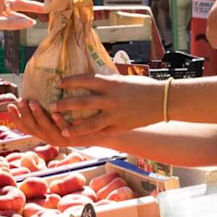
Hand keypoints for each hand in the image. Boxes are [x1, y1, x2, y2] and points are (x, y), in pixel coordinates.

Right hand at [12, 99, 82, 148]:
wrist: (100, 135)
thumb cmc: (78, 124)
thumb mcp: (59, 120)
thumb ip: (48, 112)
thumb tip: (38, 93)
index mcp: (44, 134)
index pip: (25, 128)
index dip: (16, 119)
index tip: (9, 106)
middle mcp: (50, 138)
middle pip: (32, 128)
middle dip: (24, 114)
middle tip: (20, 101)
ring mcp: (62, 139)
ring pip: (46, 129)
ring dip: (38, 116)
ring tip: (33, 103)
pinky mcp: (74, 137)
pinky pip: (64, 129)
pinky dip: (58, 122)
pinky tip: (55, 113)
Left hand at [49, 73, 165, 139]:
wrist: (163, 101)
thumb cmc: (144, 86)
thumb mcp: (124, 80)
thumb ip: (108, 81)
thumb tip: (92, 78)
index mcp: (112, 84)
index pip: (86, 80)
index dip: (71, 81)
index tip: (59, 82)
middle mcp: (111, 100)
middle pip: (82, 103)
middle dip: (65, 105)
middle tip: (53, 106)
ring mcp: (115, 115)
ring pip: (90, 123)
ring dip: (74, 127)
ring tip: (62, 129)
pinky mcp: (121, 127)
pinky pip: (102, 132)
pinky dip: (91, 135)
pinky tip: (81, 137)